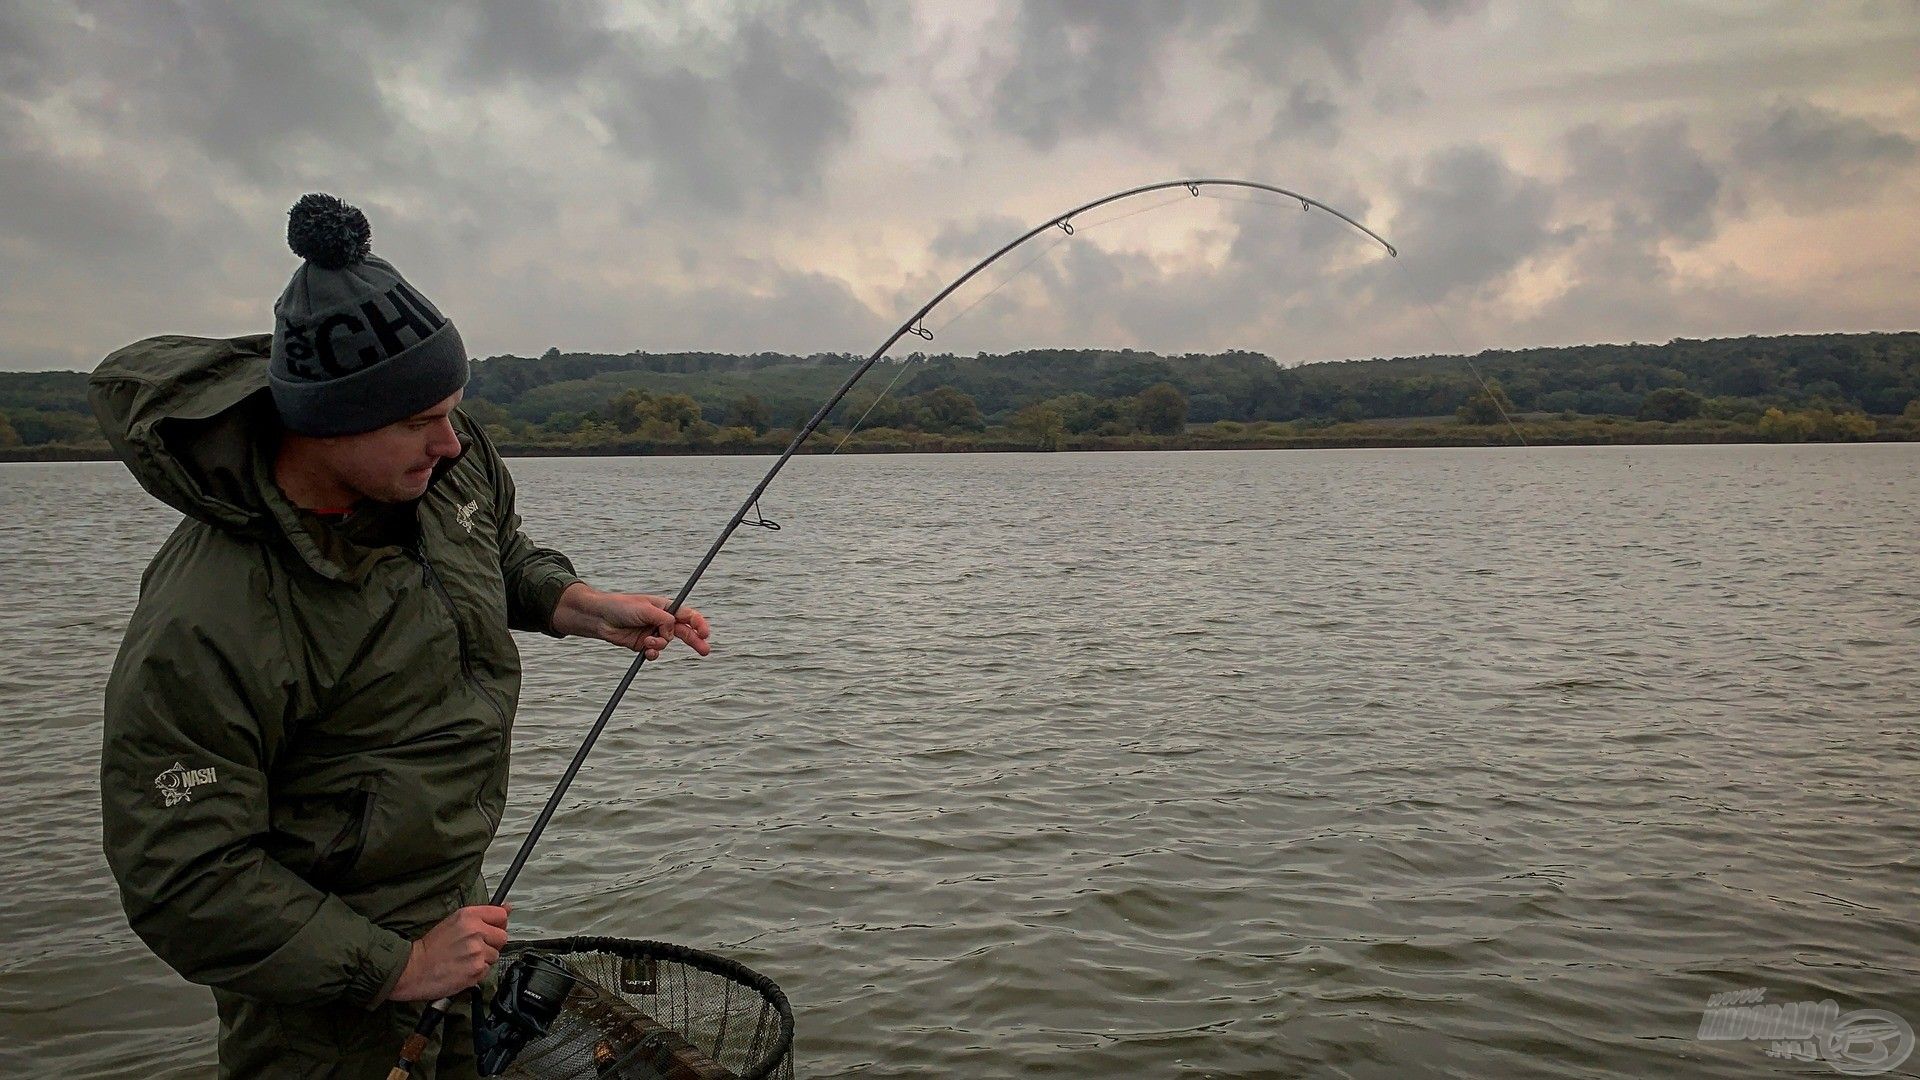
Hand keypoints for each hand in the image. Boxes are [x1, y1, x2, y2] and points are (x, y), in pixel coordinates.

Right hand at [387, 904, 510, 1001]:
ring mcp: (477, 952)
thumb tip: (507, 908)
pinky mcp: (476, 970)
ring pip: (495, 955)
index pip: (501, 915)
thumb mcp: (454, 921)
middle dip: (492, 944)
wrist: (413, 969)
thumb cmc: (431, 947)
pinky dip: (477, 972)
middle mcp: (475, 931)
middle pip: (502, 937)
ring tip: (464, 959)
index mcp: (469, 916)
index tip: (492, 930)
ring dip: (483, 959)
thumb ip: (482, 915)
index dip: (498, 924)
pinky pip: (487, 970)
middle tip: (474, 948)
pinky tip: (463, 969)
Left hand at [551, 583, 712, 660]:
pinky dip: (653, 653)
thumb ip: (663, 619)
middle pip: (684, 632)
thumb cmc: (621, 606)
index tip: (705, 632)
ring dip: (659, 644)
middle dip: (695, 641)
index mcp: (665, 607)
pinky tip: (646, 650)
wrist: (599, 618)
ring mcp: (653, 633)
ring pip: (667, 643)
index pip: (687, 615)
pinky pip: (655, 652)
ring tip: (647, 641)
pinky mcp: (643, 645)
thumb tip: (672, 630)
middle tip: (705, 651)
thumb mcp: (645, 609)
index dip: (698, 623)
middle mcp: (661, 621)